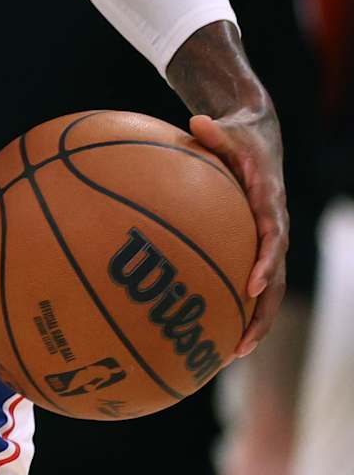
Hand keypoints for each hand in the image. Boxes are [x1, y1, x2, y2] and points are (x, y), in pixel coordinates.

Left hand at [190, 111, 286, 357]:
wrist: (260, 136)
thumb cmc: (241, 134)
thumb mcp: (230, 129)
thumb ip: (216, 131)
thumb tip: (198, 121)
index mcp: (270, 203)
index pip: (274, 237)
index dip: (266, 262)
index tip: (252, 286)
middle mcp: (275, 227)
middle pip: (276, 279)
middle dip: (262, 314)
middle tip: (242, 343)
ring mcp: (267, 240)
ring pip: (268, 290)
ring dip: (254, 322)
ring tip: (231, 354)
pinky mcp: (255, 245)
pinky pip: (248, 280)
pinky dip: (236, 305)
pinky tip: (212, 330)